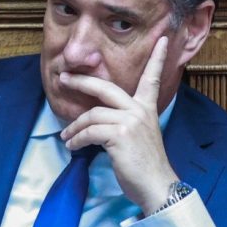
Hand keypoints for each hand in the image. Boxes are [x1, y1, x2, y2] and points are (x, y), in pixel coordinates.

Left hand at [59, 37, 178, 214]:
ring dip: (74, 127)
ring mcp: (130, 121)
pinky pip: (89, 132)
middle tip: (64, 78)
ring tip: (66, 136)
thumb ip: (124, 122)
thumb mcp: (139, 137)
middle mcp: (139, 110)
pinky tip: (73, 146)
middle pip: (105, 88)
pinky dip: (77, 139)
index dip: (157, 58)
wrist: (156, 186)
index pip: (152, 78)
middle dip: (82, 81)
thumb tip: (98, 119)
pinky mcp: (119, 135)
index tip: (161, 39)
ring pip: (92, 115)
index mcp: (147, 108)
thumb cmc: (145, 166)